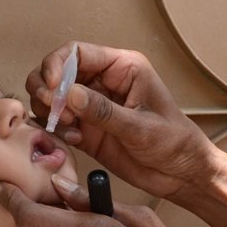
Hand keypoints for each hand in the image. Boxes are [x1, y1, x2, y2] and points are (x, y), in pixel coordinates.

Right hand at [26, 42, 216, 203]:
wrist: (181, 173)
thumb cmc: (174, 142)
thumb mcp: (141, 127)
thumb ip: (104, 111)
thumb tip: (69, 94)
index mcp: (121, 68)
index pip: (77, 52)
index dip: (56, 64)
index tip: (52, 87)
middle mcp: (102, 82)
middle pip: (56, 71)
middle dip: (46, 88)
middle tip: (52, 109)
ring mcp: (91, 106)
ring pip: (51, 97)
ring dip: (49, 110)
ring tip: (68, 127)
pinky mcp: (85, 129)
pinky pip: (57, 122)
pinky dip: (55, 129)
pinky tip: (73, 140)